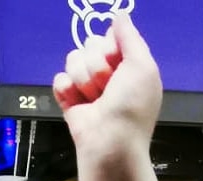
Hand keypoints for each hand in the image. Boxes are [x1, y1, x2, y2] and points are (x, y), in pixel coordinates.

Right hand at [52, 14, 161, 156]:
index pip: (109, 37)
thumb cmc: (131, 106)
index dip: (110, 49)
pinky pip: (60, 78)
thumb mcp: (142, 67)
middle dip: (97, 65)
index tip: (118, 65)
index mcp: (129, 67)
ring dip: (84, 80)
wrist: (110, 142)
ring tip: (96, 100)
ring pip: (73, 59)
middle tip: (108, 87)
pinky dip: (68, 90)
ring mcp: (89, 87)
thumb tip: (120, 16)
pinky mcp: (70, 98)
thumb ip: (131, 38)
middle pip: (89, 44)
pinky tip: (78, 104)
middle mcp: (110, 75)